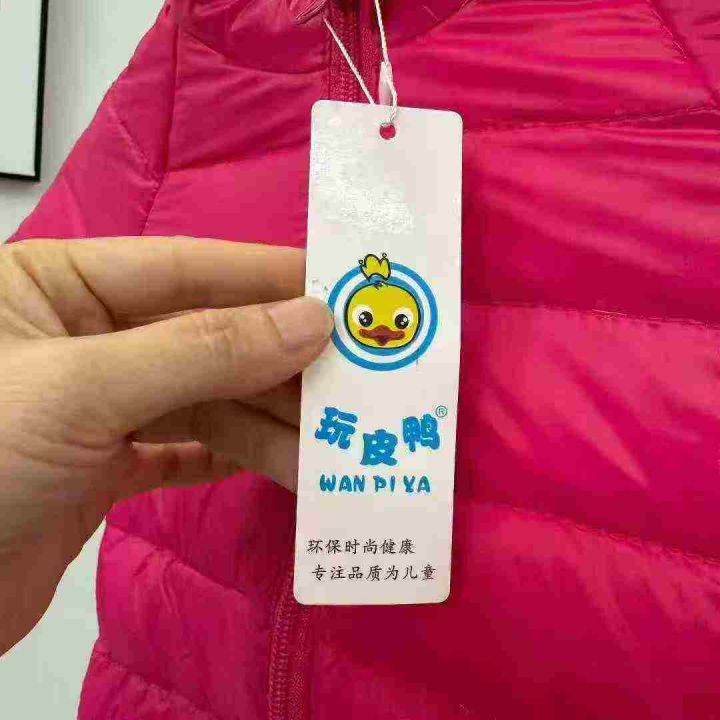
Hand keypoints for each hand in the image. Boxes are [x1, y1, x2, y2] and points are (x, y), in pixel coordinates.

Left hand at [0, 237, 331, 654]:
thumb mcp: (81, 387)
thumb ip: (201, 351)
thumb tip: (311, 321)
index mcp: (56, 286)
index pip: (184, 268)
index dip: (265, 278)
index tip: (341, 291)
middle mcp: (81, 338)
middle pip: (204, 339)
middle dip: (278, 364)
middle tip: (355, 380)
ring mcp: (94, 406)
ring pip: (202, 401)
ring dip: (266, 423)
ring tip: (329, 444)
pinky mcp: (101, 469)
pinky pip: (185, 450)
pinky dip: (232, 457)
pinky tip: (281, 463)